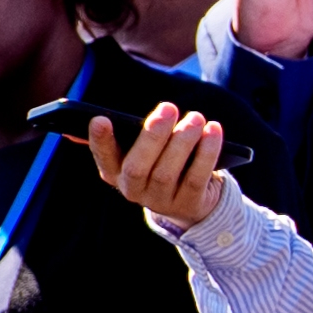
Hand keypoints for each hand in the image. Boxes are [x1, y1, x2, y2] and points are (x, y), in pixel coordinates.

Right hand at [88, 103, 232, 229]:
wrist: (190, 198)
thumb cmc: (161, 161)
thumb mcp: (143, 150)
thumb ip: (126, 135)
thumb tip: (102, 117)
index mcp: (114, 172)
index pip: (103, 157)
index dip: (100, 141)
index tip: (100, 119)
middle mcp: (132, 189)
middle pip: (136, 167)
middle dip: (152, 136)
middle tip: (168, 108)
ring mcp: (160, 200)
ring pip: (166, 173)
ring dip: (182, 142)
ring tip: (196, 118)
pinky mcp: (188, 204)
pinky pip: (196, 178)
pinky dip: (206, 153)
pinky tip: (212, 131)